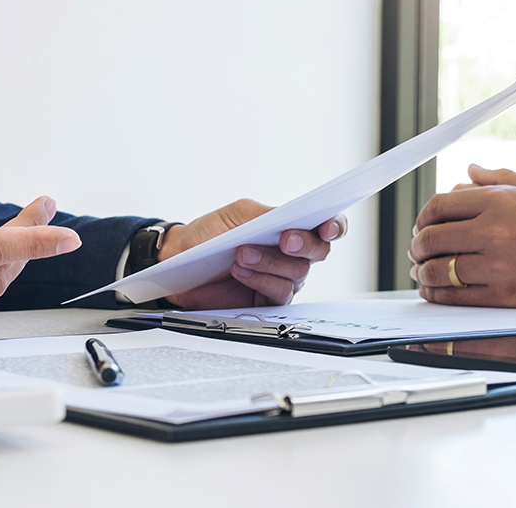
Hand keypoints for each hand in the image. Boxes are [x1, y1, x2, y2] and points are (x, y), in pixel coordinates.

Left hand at [157, 199, 345, 308]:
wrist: (181, 259)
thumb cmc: (210, 234)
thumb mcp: (239, 214)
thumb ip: (268, 215)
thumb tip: (291, 217)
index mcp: (290, 227)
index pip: (325, 226)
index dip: (334, 226)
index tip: (327, 226)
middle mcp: (292, 253)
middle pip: (318, 251)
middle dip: (304, 244)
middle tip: (285, 239)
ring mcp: (282, 277)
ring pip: (297, 273)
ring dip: (270, 262)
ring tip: (242, 254)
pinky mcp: (268, 300)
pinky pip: (278, 293)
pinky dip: (260, 280)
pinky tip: (240, 271)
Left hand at [410, 151, 515, 308]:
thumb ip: (499, 179)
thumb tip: (469, 171)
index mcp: (498, 200)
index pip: (438, 207)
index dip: (422, 219)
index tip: (421, 228)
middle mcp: (494, 230)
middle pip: (431, 239)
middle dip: (417, 247)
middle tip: (416, 253)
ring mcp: (498, 265)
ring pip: (438, 270)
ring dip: (423, 273)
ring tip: (422, 273)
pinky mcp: (505, 296)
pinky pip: (455, 297)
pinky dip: (437, 296)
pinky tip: (435, 292)